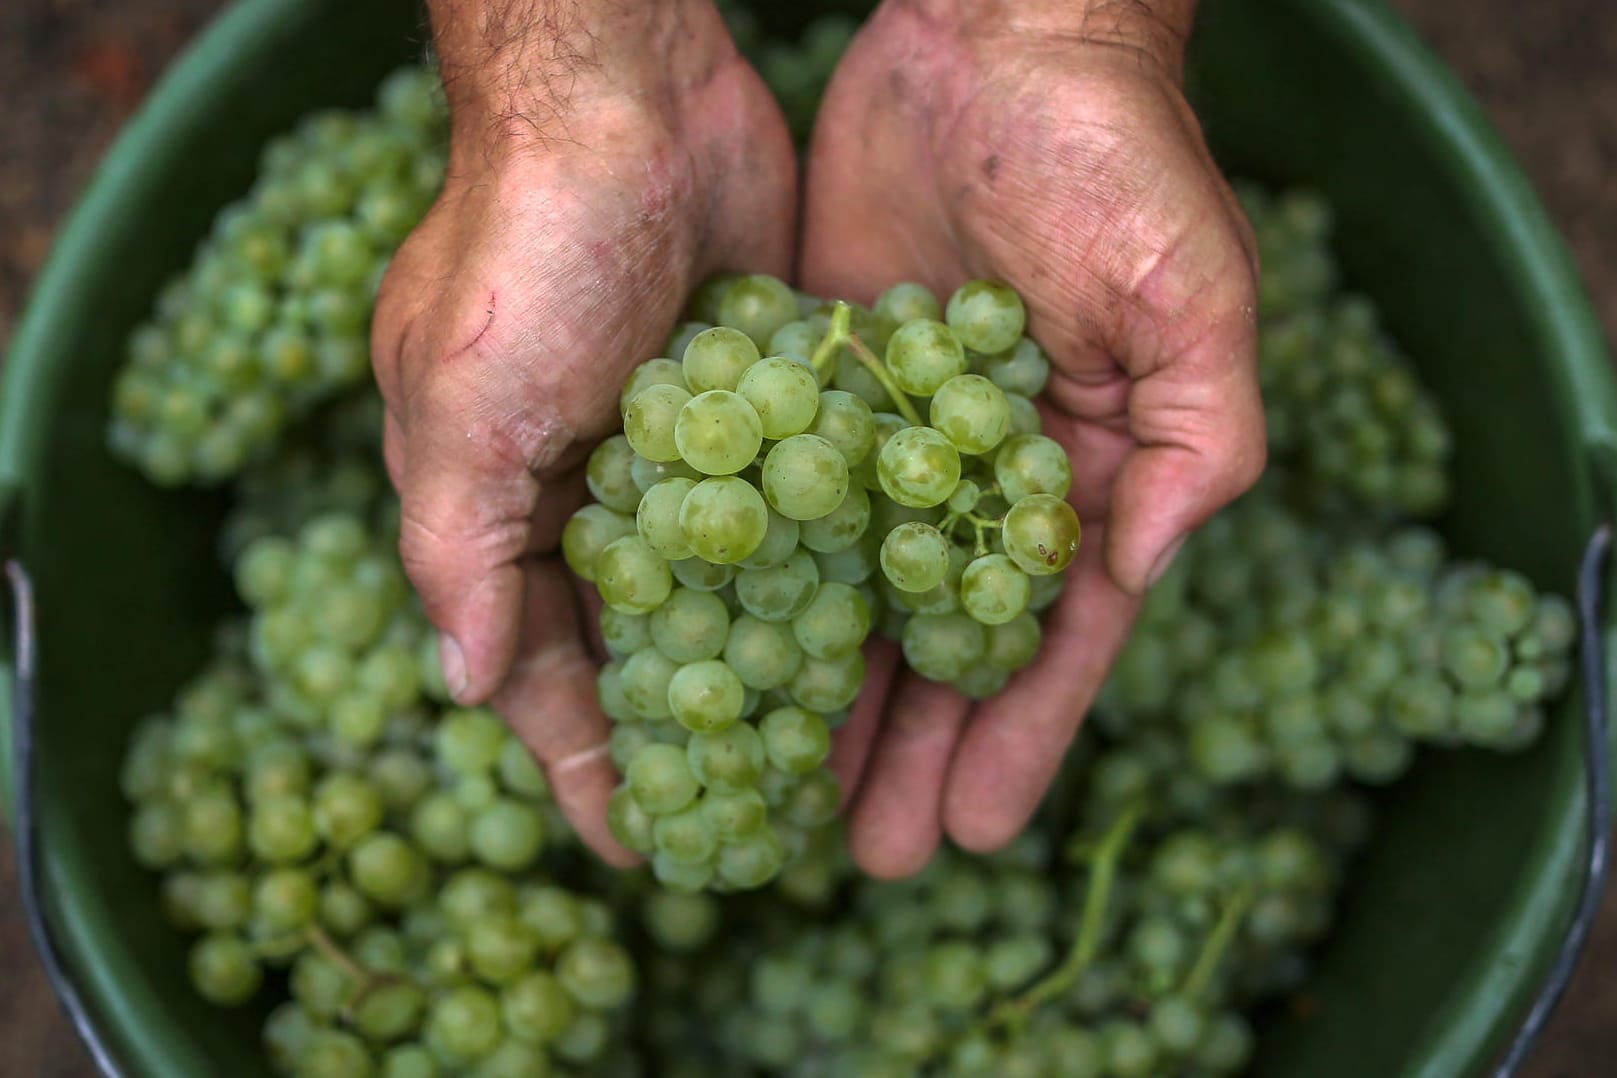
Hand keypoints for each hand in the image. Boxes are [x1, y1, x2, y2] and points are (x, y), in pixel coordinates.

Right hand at [372, 0, 795, 862]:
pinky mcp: (772, 404)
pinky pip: (803, 512)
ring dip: (777, 670)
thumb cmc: (526, 246)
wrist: (631, 91)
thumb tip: (461, 686)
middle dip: (699, 731)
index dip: (588, 758)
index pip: (547, 666)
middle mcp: (602, 490)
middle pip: (653, 644)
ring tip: (839, 759)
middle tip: (762, 821)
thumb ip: (457, 549)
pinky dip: (831, 572)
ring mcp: (695, 449)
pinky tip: (886, 637)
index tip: (644, 843)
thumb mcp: (466, 405)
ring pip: (738, 591)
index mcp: (509, 505)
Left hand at [802, 0, 1264, 875]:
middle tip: (865, 854)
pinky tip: (723, 650)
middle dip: (912, 748)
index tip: (972, 829)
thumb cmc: (1117, 163)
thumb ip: (1194, 440)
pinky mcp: (816, 390)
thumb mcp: (1192, 298)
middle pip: (944, 640)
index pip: (1051, 635)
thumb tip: (1136, 573)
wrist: (996, 41)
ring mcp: (893, 440)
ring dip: (829, 692)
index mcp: (1086, 473)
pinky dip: (761, 580)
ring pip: (856, 593)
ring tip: (784, 791)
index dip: (1017, 736)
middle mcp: (985, 476)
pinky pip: (785, 504)